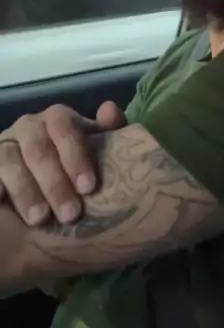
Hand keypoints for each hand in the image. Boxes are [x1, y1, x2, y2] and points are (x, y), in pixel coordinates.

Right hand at [0, 101, 125, 226]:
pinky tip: (3, 202)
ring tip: (40, 220)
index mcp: (58, 121)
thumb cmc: (78, 174)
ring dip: (26, 191)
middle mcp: (29, 128)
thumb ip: (109, 133)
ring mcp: (4, 147)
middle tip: (70, 214)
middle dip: (55, 182)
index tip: (89, 188)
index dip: (75, 155)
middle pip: (38, 148)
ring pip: (9, 160)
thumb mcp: (98, 154)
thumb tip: (109, 108)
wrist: (49, 200)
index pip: (64, 126)